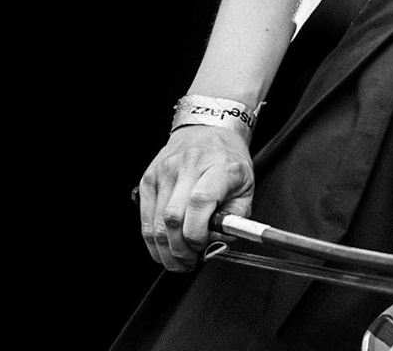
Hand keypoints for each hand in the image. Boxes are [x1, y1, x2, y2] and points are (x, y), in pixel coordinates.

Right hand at [136, 124, 255, 270]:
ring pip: (156, 223)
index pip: (199, 202)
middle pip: (173, 218)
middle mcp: (188, 166)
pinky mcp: (148, 178)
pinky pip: (145, 218)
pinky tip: (163, 247)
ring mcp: (164, 172)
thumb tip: (216, 245)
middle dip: (179, 250)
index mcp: (218, 167)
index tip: (203, 246)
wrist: (208, 129)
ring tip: (176, 260)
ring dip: (164, 251)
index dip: (198, 232)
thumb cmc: (228, 159)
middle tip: (188, 263)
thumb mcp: (246, 186)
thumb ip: (235, 219)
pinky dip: (152, 239)